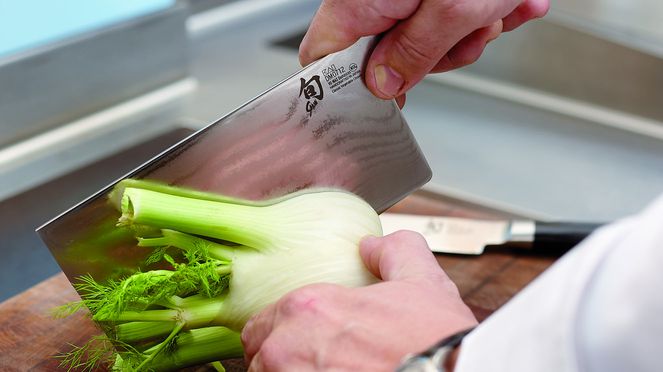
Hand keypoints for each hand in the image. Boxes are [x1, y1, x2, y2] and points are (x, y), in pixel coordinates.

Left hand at [241, 231, 477, 370]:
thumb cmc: (434, 343)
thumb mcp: (422, 283)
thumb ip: (394, 253)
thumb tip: (373, 245)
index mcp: (307, 309)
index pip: (261, 324)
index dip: (281, 334)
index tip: (302, 344)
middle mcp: (286, 349)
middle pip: (260, 359)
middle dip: (280, 361)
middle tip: (316, 364)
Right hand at [299, 0, 548, 105]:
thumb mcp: (453, 9)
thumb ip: (416, 52)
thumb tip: (386, 84)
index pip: (323, 54)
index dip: (347, 87)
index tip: (381, 100)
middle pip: (381, 52)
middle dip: (430, 57)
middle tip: (461, 42)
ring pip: (418, 38)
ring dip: (463, 36)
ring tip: (490, 15)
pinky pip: (442, 17)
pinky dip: (476, 16)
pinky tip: (503, 5)